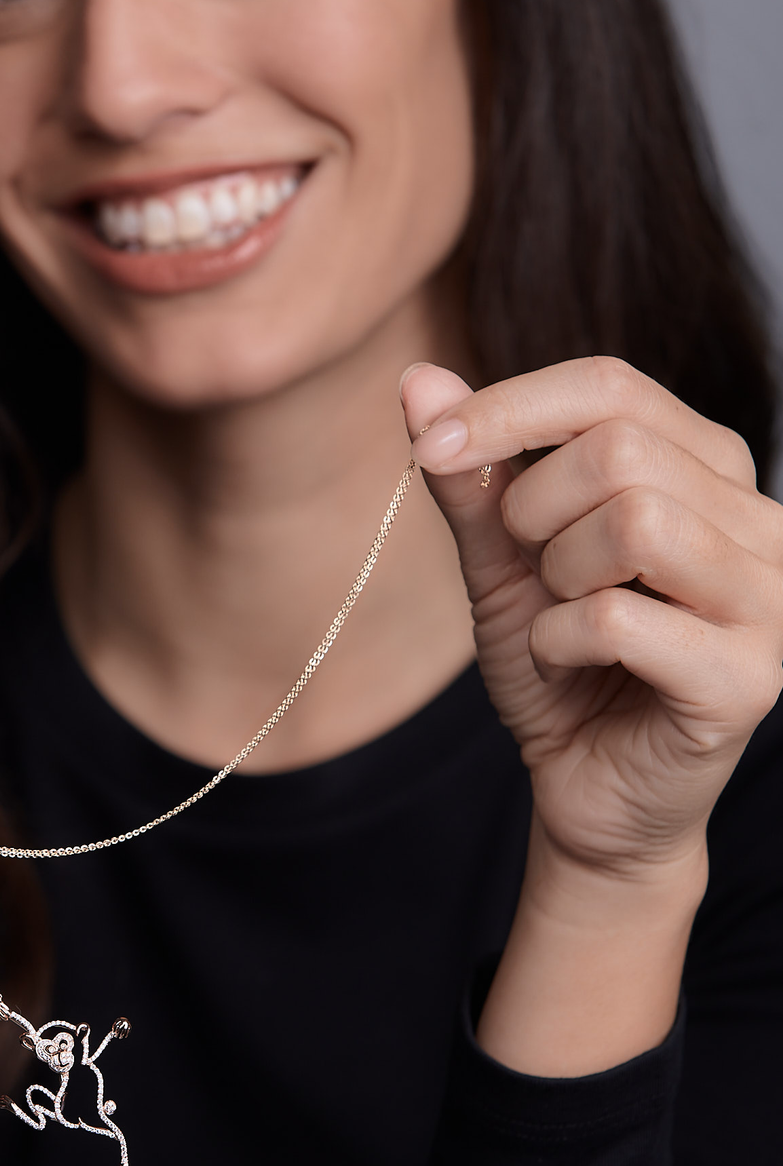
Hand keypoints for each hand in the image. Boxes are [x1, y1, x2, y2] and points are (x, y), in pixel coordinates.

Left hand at [400, 358, 782, 1071]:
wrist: (585, 786)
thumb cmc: (556, 661)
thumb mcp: (498, 560)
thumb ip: (468, 476)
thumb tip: (417, 379)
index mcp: (703, 467)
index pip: (610, 385)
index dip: (505, 407)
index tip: (426, 447)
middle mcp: (757, 518)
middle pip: (618, 448)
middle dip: (531, 511)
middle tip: (529, 572)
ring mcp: (769, 598)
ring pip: (637, 520)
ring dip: (554, 576)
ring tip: (558, 618)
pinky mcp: (751, 677)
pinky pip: (622, 619)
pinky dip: (558, 640)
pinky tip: (566, 663)